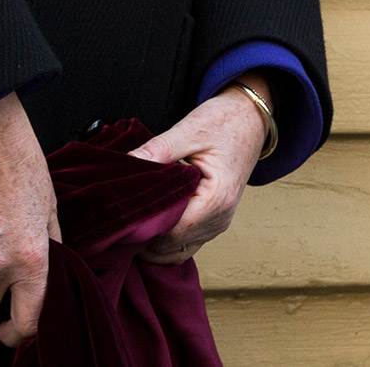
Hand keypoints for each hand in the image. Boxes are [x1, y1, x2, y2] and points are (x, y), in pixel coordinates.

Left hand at [128, 76, 271, 263]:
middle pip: (172, 246)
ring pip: (178, 250)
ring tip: (131, 220)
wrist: (251, 118)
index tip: (120, 216)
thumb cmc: (225, 122)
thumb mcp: (190, 130)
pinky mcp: (214, 220)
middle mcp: (220, 218)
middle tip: (118, 218)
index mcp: (217, 198)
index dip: (144, 228)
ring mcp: (219, 223)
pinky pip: (186, 243)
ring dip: (154, 242)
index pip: (172, 232)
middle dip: (144, 237)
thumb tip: (126, 163)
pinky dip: (166, 240)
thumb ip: (157, 150)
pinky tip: (150, 223)